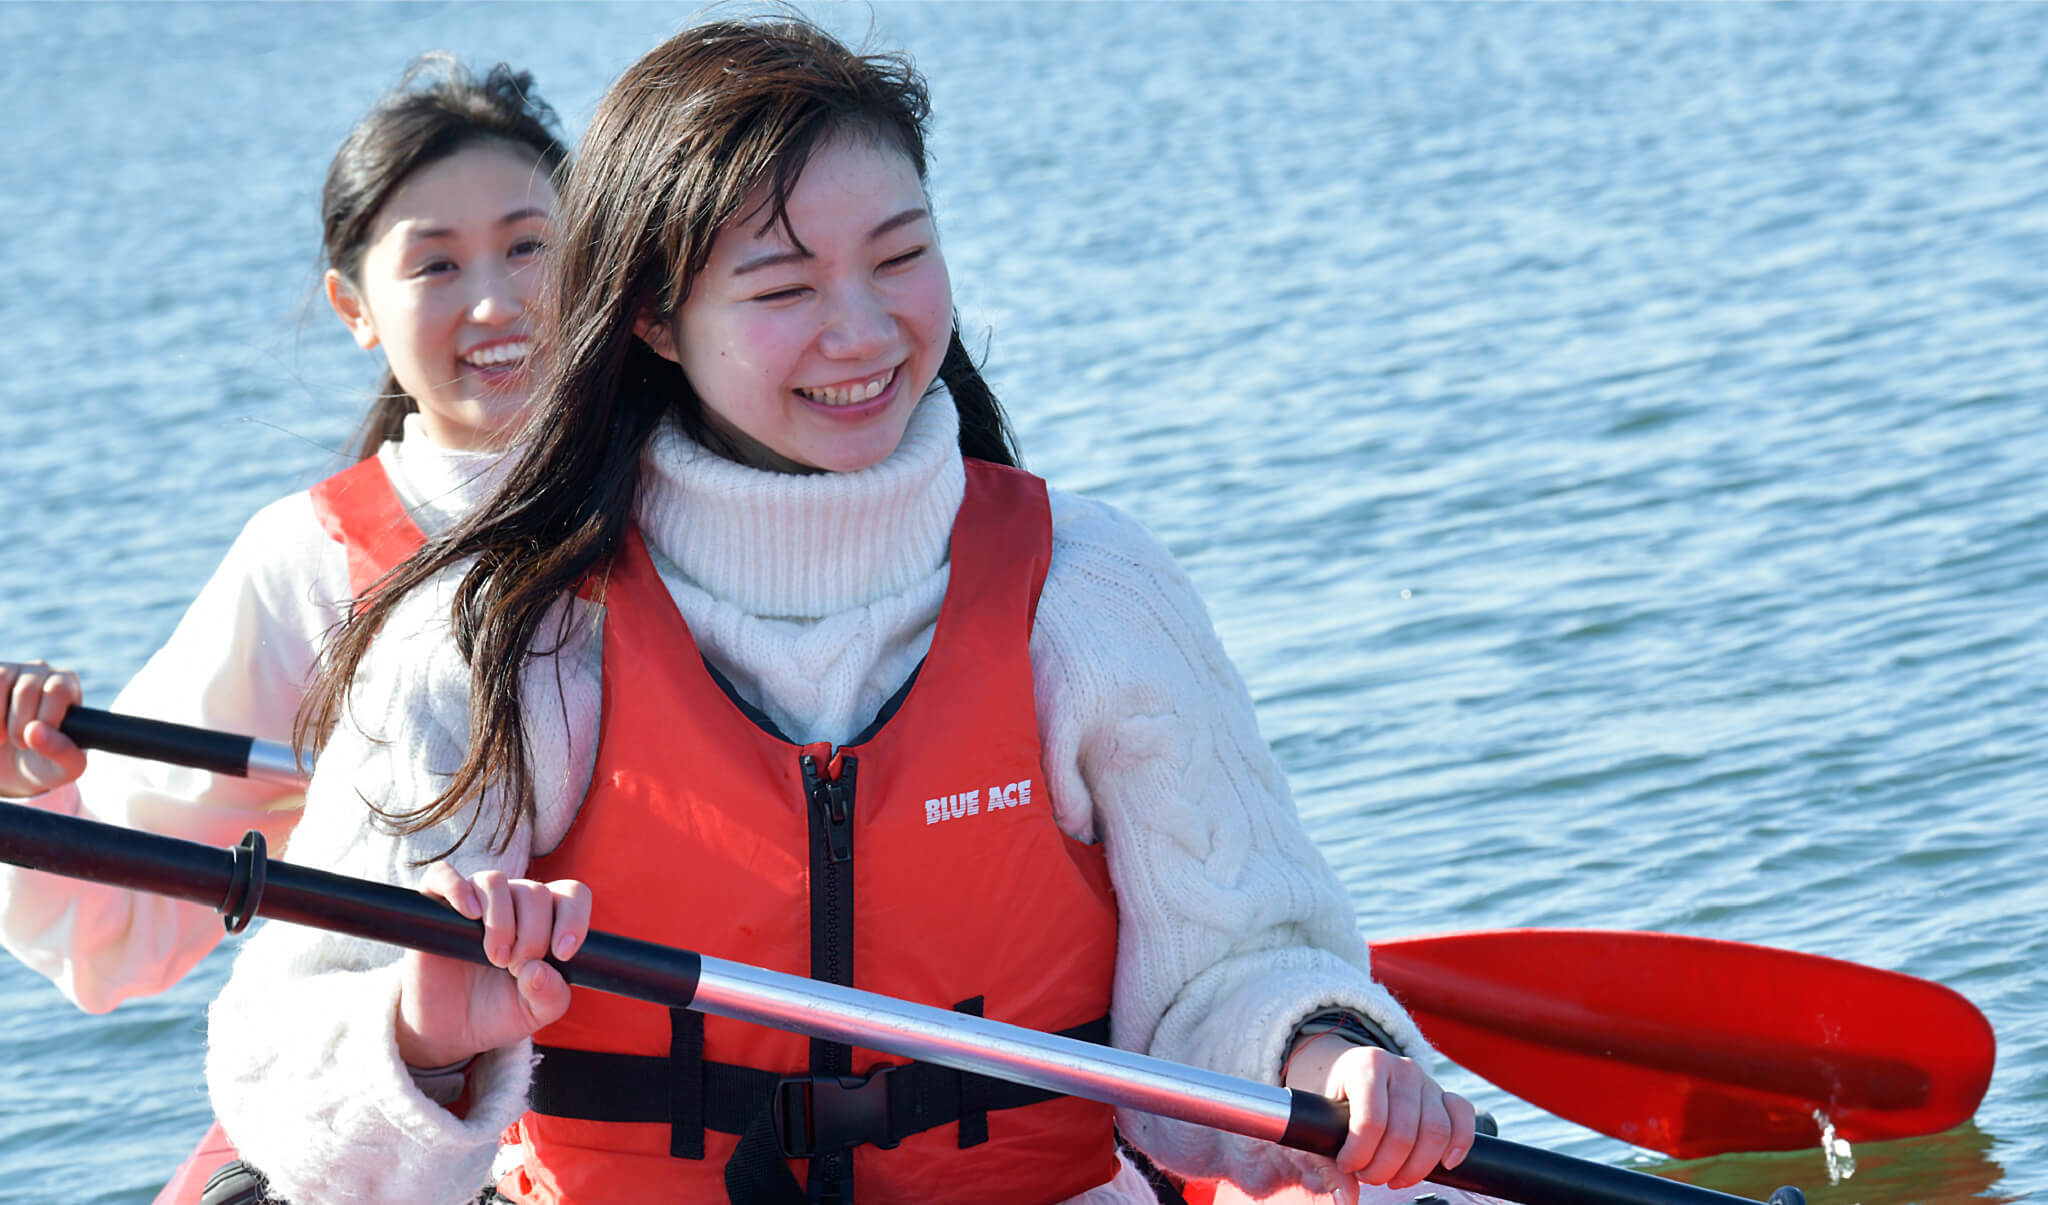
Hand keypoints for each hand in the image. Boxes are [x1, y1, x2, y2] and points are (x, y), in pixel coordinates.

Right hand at [0, 661, 85, 797]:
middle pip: (27, 688)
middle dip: (18, 725)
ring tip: (2, 737)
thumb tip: (35, 731)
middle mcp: (43, 672)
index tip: (37, 742)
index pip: (58, 691)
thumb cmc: (42, 763)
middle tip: (19, 744)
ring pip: (2, 680)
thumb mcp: (63, 768)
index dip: (45, 720)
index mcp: (68, 688)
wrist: (9, 766)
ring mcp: (13, 669)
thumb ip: (62, 752)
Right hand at [395, 863, 592, 1070]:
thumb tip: (539, 971)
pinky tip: (468, 915)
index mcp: (545, 919)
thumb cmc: (498, 1012)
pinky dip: (457, 888)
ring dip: (500, 921)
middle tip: (516, 968)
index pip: (572, 894)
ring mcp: (473, 901)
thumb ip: (550, 996)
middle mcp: (511, 903)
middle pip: (534, 892)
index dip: (573, 917)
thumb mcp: (535, 1013)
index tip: (562, 953)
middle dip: (533, 935)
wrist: (449, 1029)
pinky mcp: (435, 906)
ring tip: (495, 958)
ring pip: (494, 881)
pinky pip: (443, 874)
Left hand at [1282, 1030, 1475, 1199]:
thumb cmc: (1335, 1100)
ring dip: (1416, 1167)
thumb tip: (1346, 1200)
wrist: (1350, 1074)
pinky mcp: (1444, 1094)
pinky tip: (1445, 1164)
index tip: (1348, 1166)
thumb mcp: (1322, 1124)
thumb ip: (1328, 1165)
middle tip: (1369, 1176)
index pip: (1370, 1120)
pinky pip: (1463, 1116)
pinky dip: (1460, 1143)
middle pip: (1404, 1132)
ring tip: (1395, 1176)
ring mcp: (1426, 1079)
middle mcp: (1401, 1068)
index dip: (1360, 1154)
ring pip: (1436, 1131)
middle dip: (1385, 1168)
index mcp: (1367, 1065)